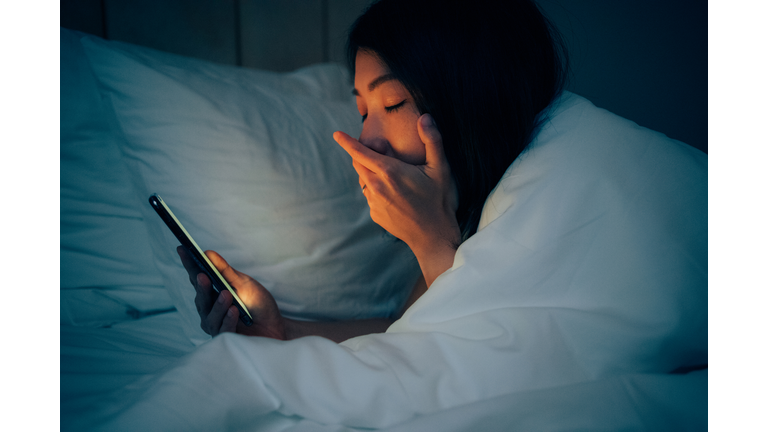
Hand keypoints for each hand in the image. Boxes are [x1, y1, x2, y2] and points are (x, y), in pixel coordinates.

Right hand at [177, 246, 285, 338]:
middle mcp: (210, 309)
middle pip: (200, 299)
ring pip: (210, 316)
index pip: (197, 277)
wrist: (276, 327)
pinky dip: (228, 320)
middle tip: (203, 276)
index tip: (182, 249)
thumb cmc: (258, 304)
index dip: (189, 264)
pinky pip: (223, 330)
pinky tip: (234, 311)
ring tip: (227, 295)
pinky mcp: (226, 339)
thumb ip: (226, 272)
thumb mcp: (244, 284)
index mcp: (212, 293)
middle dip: (201, 287)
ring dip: (218, 305)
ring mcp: (216, 325)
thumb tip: (208, 253)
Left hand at [334, 114, 460, 284]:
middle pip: (358, 164)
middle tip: (386, 155)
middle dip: (365, 155)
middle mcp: (377, 186)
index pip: (360, 152)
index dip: (347, 142)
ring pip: (364, 180)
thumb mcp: (440, 168)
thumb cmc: (438, 200)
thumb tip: (425, 117)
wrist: (433, 235)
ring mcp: (374, 202)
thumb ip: (432, 140)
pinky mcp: (374, 214)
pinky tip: (397, 196)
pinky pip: (370, 196)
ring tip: (397, 180)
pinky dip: (377, 190)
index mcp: (390, 171)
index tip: (336, 134)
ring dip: (372, 174)